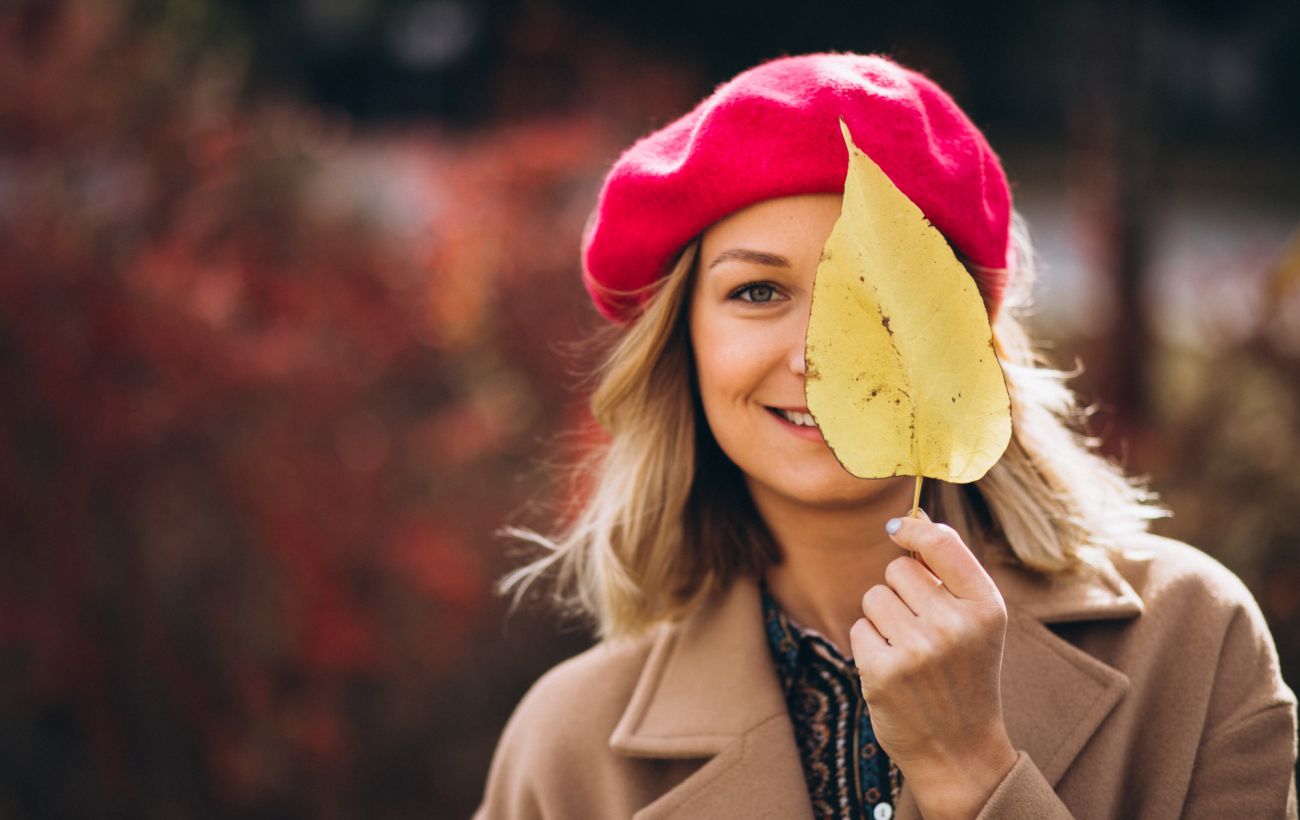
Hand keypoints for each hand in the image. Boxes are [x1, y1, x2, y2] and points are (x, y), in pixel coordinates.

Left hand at [849, 510, 1017, 819]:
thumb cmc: (965, 673)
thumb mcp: (976, 621)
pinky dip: (869, 646)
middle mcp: (955, 624)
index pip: (941, 542)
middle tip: (921, 628)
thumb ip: (948, 570)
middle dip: (900, 591)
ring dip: (883, 619)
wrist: (960, 749)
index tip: (899, 531)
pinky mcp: (884, 672)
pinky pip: (859, 628)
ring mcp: (918, 649)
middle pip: (897, 570)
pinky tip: (894, 670)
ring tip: (909, 651)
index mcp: (986, 606)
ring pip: (874, 597)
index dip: (913, 530)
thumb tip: (912, 519)